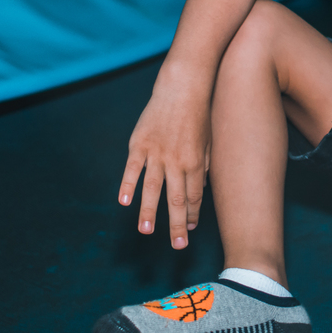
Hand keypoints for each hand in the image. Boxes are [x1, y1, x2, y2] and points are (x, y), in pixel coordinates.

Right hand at [118, 72, 210, 249]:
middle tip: (177, 246)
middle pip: (175, 199)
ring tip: (147, 231)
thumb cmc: (199, 115)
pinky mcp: (139, 143)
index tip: (188, 230)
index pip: (193, 197)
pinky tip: (124, 202)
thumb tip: (198, 192)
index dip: (191, 215)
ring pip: (152, 188)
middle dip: (176, 225)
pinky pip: (132, 168)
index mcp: (195, 162)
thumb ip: (202, 167)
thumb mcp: (207, 142)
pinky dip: (127, 185)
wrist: (183, 86)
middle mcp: (176, 160)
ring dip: (150, 212)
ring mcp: (156, 152)